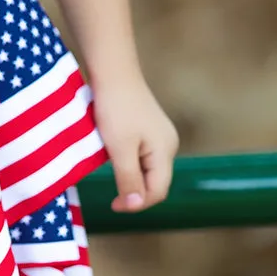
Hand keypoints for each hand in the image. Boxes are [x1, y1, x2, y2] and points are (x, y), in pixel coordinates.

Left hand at [90, 74, 178, 212]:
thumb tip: (136, 205)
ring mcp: (157, 133)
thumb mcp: (120, 149)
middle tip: (110, 194)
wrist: (112, 70)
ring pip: (145, 167)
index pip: (157, 191)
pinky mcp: (145, 125)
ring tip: (108, 172)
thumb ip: (129, 179)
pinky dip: (125, 160)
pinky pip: (139, 153)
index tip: (112, 205)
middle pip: (154, 180)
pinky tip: (110, 154)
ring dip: (128, 175)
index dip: (137, 204)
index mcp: (165, 151)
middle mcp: (167, 143)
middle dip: (134, 190)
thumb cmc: (116, 109)